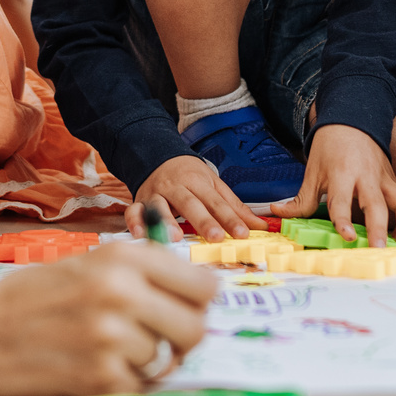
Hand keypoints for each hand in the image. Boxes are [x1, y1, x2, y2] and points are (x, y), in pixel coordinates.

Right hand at [0, 241, 217, 395]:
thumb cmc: (27, 298)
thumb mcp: (85, 264)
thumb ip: (139, 274)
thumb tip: (199, 293)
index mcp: (121, 258)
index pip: (202, 284)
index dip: (199, 301)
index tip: (189, 309)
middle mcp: (121, 292)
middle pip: (195, 328)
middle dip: (181, 338)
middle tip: (158, 339)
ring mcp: (111, 338)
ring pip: (167, 361)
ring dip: (146, 363)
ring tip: (110, 351)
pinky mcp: (99, 378)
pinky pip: (139, 388)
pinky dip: (122, 385)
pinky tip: (92, 369)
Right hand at [131, 154, 271, 242]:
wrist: (157, 156)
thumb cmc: (189, 176)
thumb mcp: (214, 185)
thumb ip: (235, 207)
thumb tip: (262, 226)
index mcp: (197, 181)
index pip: (216, 201)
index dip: (229, 218)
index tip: (242, 234)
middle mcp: (176, 187)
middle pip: (191, 204)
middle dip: (203, 221)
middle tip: (216, 237)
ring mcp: (155, 194)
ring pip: (160, 207)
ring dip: (167, 222)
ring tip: (176, 238)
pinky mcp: (139, 202)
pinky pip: (134, 212)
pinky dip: (135, 223)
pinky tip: (141, 235)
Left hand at [272, 124, 395, 246]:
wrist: (351, 121)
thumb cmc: (331, 147)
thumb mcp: (312, 171)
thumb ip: (301, 199)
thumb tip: (279, 213)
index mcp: (342, 174)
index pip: (342, 200)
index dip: (343, 220)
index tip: (348, 237)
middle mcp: (366, 177)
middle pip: (376, 204)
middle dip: (379, 228)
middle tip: (378, 249)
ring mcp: (384, 179)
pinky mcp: (394, 181)